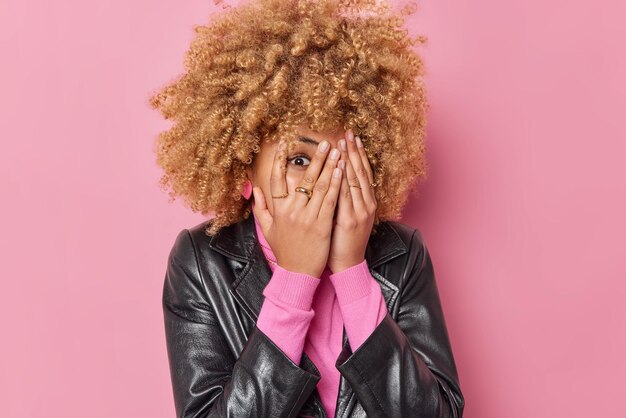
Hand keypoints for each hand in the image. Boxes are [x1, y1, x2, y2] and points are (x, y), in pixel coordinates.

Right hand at [251, 138, 343, 277]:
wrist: (297, 274)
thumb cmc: (284, 251)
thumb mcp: (267, 230)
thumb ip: (260, 209)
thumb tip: (253, 189)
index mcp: (278, 210)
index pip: (276, 180)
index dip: (279, 160)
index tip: (284, 144)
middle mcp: (291, 211)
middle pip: (303, 179)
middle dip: (316, 159)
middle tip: (325, 143)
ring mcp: (307, 218)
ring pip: (319, 187)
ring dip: (329, 167)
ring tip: (336, 151)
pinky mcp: (322, 225)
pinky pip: (329, 200)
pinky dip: (335, 184)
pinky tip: (340, 171)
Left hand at [327, 130, 377, 273]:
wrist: (347, 264)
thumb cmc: (343, 241)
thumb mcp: (347, 216)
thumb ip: (343, 199)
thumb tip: (335, 180)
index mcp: (366, 203)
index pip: (364, 173)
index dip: (358, 155)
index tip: (352, 138)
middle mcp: (366, 204)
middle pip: (361, 172)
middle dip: (354, 152)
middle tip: (349, 133)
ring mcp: (360, 212)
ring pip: (356, 181)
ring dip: (349, 161)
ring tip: (344, 144)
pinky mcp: (350, 220)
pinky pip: (347, 196)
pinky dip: (344, 180)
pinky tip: (340, 167)